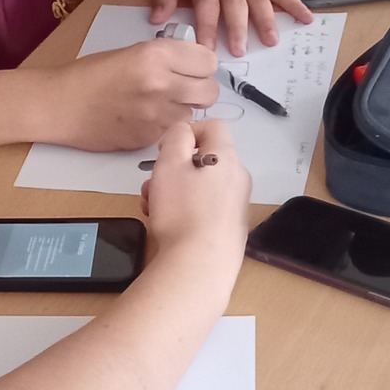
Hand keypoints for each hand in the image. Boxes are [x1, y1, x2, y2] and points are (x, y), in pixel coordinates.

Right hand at [54, 40, 219, 149]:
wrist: (61, 105)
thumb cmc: (90, 76)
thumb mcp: (132, 52)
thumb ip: (167, 57)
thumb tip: (195, 65)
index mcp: (156, 55)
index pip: (209, 61)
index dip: (202, 65)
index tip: (192, 68)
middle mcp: (162, 84)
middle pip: (210, 91)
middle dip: (200, 90)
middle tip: (184, 89)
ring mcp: (157, 115)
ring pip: (194, 114)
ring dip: (183, 110)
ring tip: (159, 105)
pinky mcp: (149, 138)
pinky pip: (173, 131)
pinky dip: (165, 126)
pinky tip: (144, 119)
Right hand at [141, 119, 251, 266]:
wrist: (200, 264)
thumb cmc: (182, 210)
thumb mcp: (170, 162)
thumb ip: (177, 136)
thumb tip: (184, 132)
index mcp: (226, 157)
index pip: (213, 126)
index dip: (186, 132)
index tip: (165, 151)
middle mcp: (238, 177)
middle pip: (204, 160)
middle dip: (173, 169)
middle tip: (152, 185)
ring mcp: (237, 204)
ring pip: (201, 186)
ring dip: (175, 191)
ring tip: (154, 208)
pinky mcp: (231, 228)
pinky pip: (206, 208)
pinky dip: (187, 210)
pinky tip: (169, 226)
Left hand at [150, 0, 311, 55]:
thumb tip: (157, 20)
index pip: (205, 5)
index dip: (206, 27)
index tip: (205, 50)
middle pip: (234, 4)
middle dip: (237, 27)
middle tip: (239, 50)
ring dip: (266, 19)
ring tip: (271, 40)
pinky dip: (294, 3)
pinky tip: (306, 18)